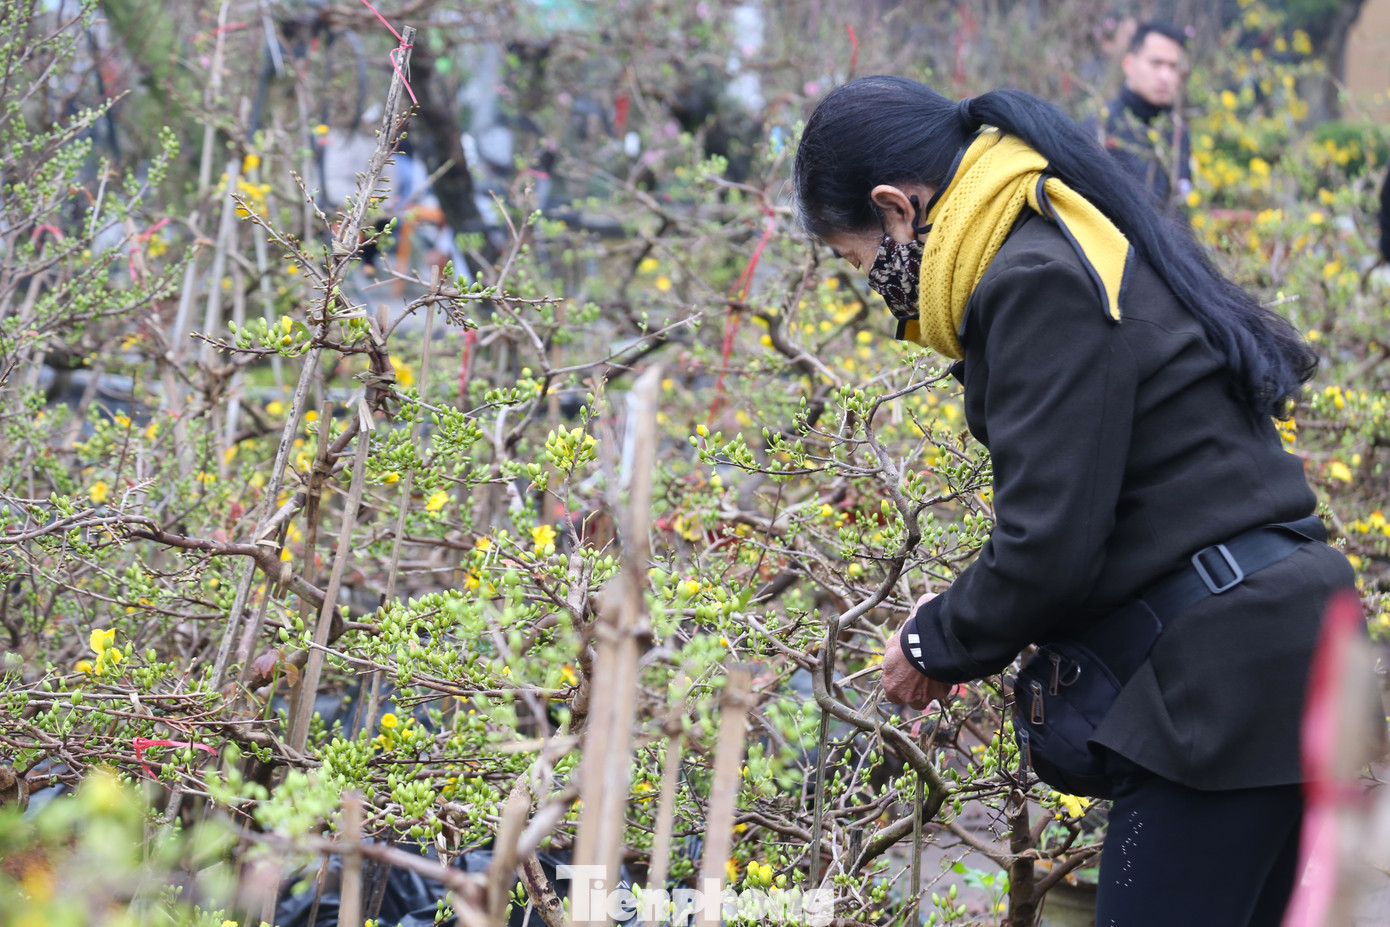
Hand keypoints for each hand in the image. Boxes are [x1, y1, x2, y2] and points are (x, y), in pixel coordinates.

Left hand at [881, 593, 953, 710]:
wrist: (930, 644)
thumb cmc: (908, 640)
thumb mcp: (895, 640)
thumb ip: (894, 643)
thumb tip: (896, 628)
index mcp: (891, 685)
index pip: (891, 696)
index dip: (898, 686)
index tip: (903, 677)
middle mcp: (907, 696)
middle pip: (911, 700)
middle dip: (915, 691)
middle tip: (919, 677)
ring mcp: (926, 696)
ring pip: (928, 698)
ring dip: (930, 689)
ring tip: (934, 673)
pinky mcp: (943, 691)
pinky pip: (943, 690)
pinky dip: (944, 682)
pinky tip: (945, 668)